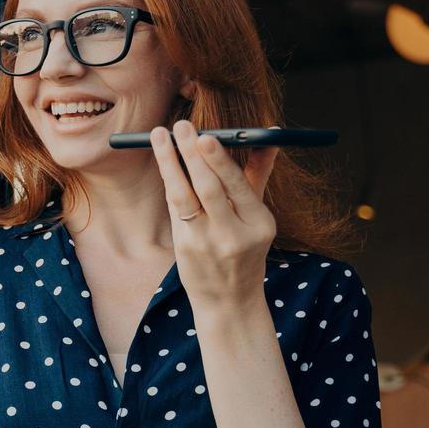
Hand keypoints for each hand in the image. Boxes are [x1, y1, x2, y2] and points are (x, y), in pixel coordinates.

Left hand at [150, 121, 279, 315]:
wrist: (229, 300)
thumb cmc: (245, 250)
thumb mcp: (258, 217)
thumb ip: (257, 174)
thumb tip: (268, 135)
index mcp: (259, 224)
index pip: (238, 186)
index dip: (220, 161)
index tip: (206, 137)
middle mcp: (233, 235)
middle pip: (209, 188)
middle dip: (192, 154)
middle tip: (181, 127)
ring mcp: (206, 243)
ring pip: (184, 196)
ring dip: (169, 163)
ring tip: (160, 136)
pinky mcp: (185, 248)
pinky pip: (175, 208)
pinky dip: (170, 182)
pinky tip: (165, 160)